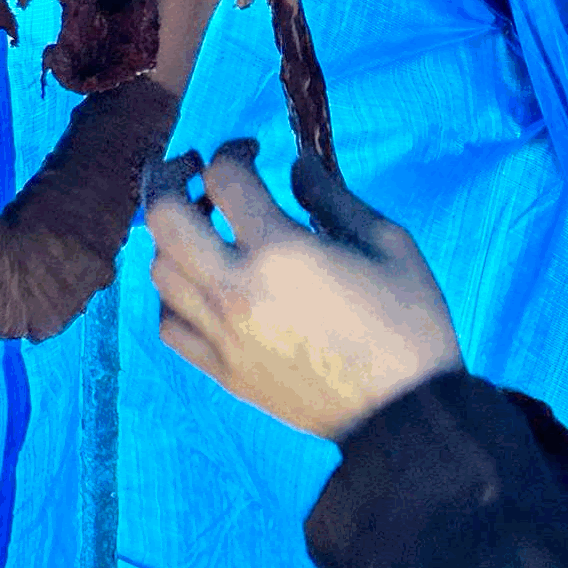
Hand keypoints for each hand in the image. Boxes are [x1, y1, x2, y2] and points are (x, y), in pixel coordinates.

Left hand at [144, 142, 462, 440]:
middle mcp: (235, 289)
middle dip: (170, 177)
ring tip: (201, 226)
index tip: (251, 152)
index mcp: (279, 251)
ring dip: (173, 237)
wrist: (406, 416)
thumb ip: (331, 196)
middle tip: (192, 168)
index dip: (232, 151)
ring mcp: (221, 335)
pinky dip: (174, 296)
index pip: (224, 178)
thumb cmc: (408, 324)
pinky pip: (169, 325)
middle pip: (163, 217)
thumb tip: (293, 166)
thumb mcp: (387, 242)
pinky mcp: (222, 372)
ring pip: (159, 270)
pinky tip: (201, 283)